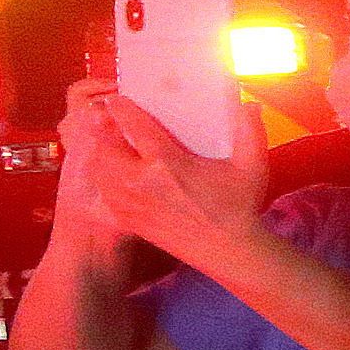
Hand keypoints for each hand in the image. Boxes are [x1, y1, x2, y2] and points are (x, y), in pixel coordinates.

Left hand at [75, 89, 269, 265]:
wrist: (227, 249)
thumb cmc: (238, 205)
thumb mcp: (252, 167)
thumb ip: (250, 132)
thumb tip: (250, 104)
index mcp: (168, 163)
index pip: (134, 127)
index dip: (121, 109)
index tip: (116, 99)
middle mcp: (141, 181)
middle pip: (104, 146)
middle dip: (102, 129)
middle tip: (106, 118)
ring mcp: (130, 201)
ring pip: (98, 168)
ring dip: (99, 151)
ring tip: (107, 141)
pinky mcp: (127, 217)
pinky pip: (102, 190)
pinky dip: (102, 175)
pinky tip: (112, 170)